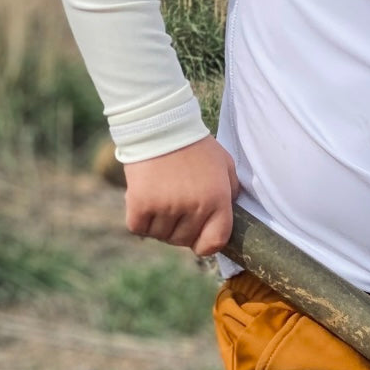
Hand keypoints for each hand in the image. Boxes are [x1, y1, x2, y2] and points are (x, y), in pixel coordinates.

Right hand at [123, 136, 239, 256]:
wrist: (160, 125)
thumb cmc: (196, 146)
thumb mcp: (225, 165)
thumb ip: (230, 193)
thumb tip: (227, 218)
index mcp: (217, 200)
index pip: (214, 242)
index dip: (205, 244)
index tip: (198, 237)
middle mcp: (194, 206)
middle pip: (183, 240)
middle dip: (180, 229)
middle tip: (176, 207)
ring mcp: (166, 206)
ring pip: (161, 236)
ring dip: (159, 224)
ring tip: (161, 199)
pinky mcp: (140, 203)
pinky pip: (139, 228)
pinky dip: (140, 220)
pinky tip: (145, 203)